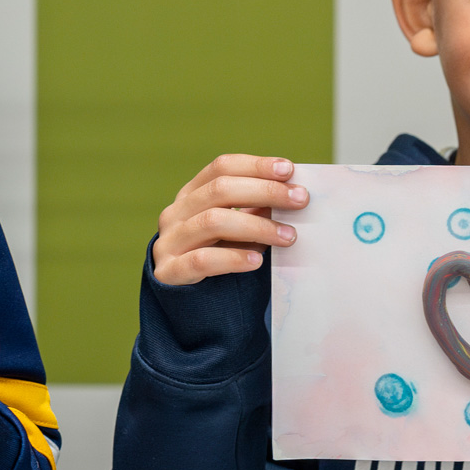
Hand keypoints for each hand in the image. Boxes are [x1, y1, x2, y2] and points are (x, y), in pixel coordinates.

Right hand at [150, 154, 304, 284]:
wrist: (188, 304)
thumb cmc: (219, 258)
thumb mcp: (236, 230)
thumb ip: (256, 211)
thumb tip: (293, 193)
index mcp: (191, 195)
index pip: (222, 168)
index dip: (256, 165)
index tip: (289, 170)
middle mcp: (175, 213)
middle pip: (220, 190)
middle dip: (265, 191)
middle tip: (300, 200)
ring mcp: (169, 241)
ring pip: (213, 221)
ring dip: (257, 226)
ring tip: (288, 236)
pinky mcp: (169, 272)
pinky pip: (202, 260)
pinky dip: (233, 258)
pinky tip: (257, 261)